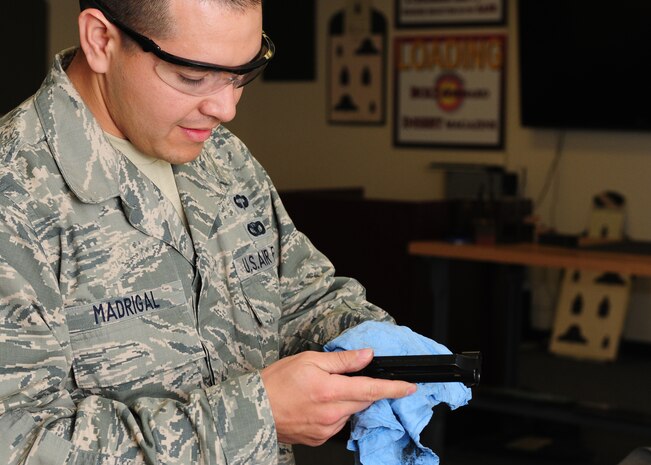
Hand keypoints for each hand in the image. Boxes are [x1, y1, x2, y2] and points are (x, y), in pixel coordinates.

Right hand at [260, 349, 416, 445]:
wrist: (254, 409)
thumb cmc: (277, 382)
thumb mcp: (310, 360)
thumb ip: (342, 360)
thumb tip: (366, 355)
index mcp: (331, 391)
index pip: (371, 389)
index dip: (394, 388)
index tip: (409, 387)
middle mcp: (332, 414)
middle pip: (364, 400)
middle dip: (364, 388)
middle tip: (344, 378)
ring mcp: (326, 429)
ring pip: (351, 412)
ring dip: (347, 400)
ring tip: (323, 390)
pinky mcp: (320, 439)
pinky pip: (338, 423)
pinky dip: (336, 412)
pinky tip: (318, 404)